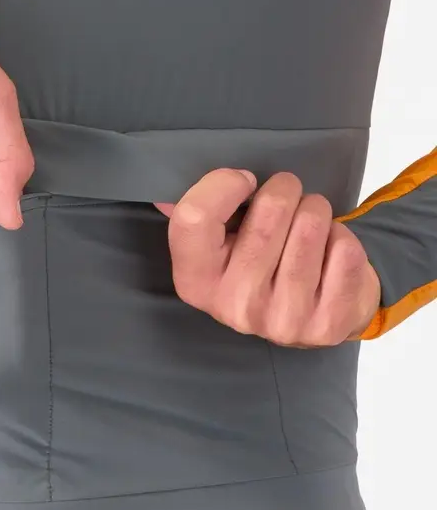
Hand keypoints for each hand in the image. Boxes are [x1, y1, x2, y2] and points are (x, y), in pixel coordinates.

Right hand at [156, 169, 380, 346]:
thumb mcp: (218, 243)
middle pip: (269, 210)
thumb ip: (196, 214)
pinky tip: (330, 254)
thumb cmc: (259, 262)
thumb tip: (164, 193)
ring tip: (309, 226)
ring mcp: (281, 320)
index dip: (224, 184)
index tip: (244, 184)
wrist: (310, 314)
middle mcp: (234, 306)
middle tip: (287, 201)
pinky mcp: (328, 324)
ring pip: (312, 224)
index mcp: (195, 282)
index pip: (194, 216)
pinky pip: (345, 249)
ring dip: (317, 211)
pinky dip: (343, 237)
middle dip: (285, 190)